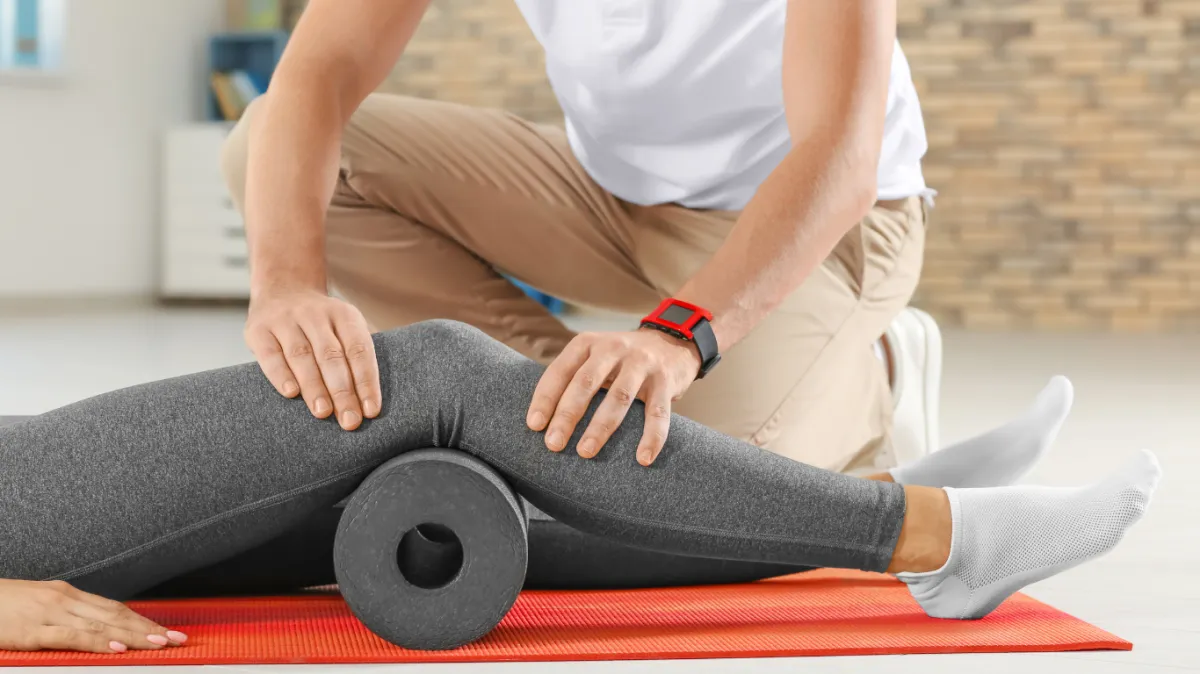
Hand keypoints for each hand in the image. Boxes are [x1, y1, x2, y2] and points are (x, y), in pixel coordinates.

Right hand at [0, 579, 185, 652]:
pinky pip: (71, 637)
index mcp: (69, 595)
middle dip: (149, 628)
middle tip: (176, 638)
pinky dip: (97, 642)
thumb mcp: (42, 605)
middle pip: (116, 615)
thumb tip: (100, 627)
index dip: (144, 620)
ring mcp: (50, 615)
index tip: (167, 630)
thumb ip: (70, 615)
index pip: (116, 608)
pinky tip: (117, 648)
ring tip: (159, 643)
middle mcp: (65, 601)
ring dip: (134, 635)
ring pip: (101, 625)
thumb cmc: (4, 605)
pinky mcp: (33, 631)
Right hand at [245, 289, 380, 429]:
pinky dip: (281, 375)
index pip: (359, 350)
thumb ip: (355, 356)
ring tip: (323, 412)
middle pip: (332, 356)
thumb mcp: (343, 327)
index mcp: (343, 315)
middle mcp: (315, 314)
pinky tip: (291, 394)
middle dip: (342, 391)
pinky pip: (271, 355)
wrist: (282, 288)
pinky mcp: (259, 330)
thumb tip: (368, 403)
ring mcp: (285, 320)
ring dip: (314, 386)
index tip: (371, 410)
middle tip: (349, 420)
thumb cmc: (321, 324)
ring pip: (302, 355)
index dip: (367, 381)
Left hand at [526, 329, 700, 465]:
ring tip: (585, 452)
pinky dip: (651, 437)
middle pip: (585, 383)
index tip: (534, 425)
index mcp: (588, 343)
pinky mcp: (665, 380)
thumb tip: (540, 421)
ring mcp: (641, 364)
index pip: (560, 370)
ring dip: (600, 428)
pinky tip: (643, 458)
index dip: (545, 398)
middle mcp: (613, 349)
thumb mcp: (595, 355)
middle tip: (553, 444)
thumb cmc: (622, 359)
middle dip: (567, 415)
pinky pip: (657, 413)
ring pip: (617, 397)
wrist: (674, 341)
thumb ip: (572, 377)